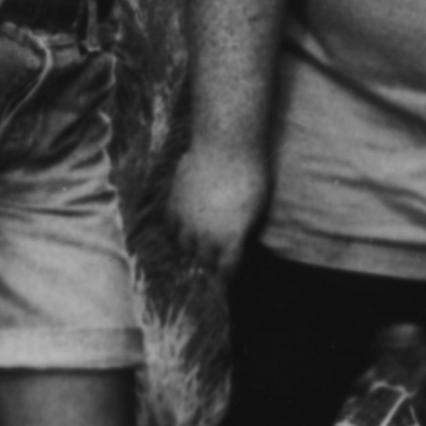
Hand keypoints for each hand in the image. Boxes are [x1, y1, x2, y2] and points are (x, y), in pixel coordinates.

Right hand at [166, 139, 271, 273]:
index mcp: (230, 240)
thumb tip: (234, 242)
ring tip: (196, 245)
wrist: (227, 147)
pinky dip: (176, 231)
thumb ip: (241, 231)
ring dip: (191, 248)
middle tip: (213, 261)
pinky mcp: (174, 204)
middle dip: (210, 263)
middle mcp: (206, 236)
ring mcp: (187, 221)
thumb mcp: (255, 210)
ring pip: (184, 246)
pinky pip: (170, 227)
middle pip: (204, 261)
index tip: (227, 277)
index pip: (226, 270)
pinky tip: (181, 229)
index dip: (227, 276)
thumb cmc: (251, 176)